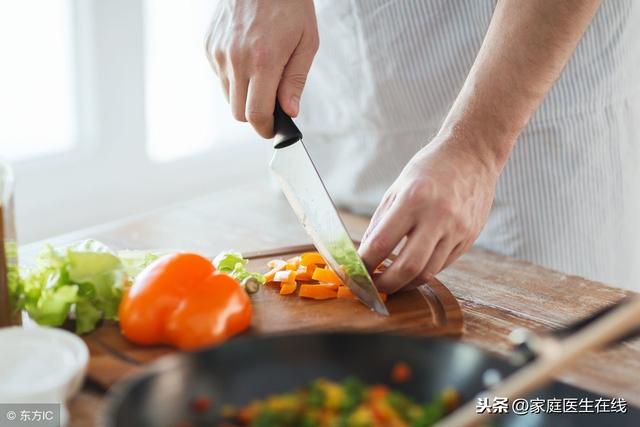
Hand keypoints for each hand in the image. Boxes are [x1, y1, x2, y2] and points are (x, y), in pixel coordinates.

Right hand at [205, 0, 318, 137]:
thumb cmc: (289, 4)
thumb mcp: (306, 42)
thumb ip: (296, 81)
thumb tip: (290, 112)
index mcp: (264, 60)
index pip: (256, 114)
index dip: (265, 129)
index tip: (272, 130)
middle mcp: (236, 59)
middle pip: (238, 112)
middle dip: (255, 115)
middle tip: (272, 105)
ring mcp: (219, 52)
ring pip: (228, 96)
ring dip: (244, 95)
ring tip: (262, 73)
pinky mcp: (209, 45)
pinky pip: (220, 76)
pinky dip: (234, 76)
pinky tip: (248, 57)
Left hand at [359, 133, 500, 293]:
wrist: (472, 155)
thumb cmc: (430, 168)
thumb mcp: (397, 188)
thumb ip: (380, 222)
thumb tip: (365, 254)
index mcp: (413, 199)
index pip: (382, 243)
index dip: (365, 264)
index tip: (356, 271)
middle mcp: (438, 216)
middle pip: (408, 267)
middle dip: (386, 284)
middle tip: (373, 286)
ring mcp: (457, 229)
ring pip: (428, 272)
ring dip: (405, 283)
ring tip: (391, 281)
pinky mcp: (469, 238)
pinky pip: (443, 265)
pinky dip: (424, 271)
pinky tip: (412, 268)